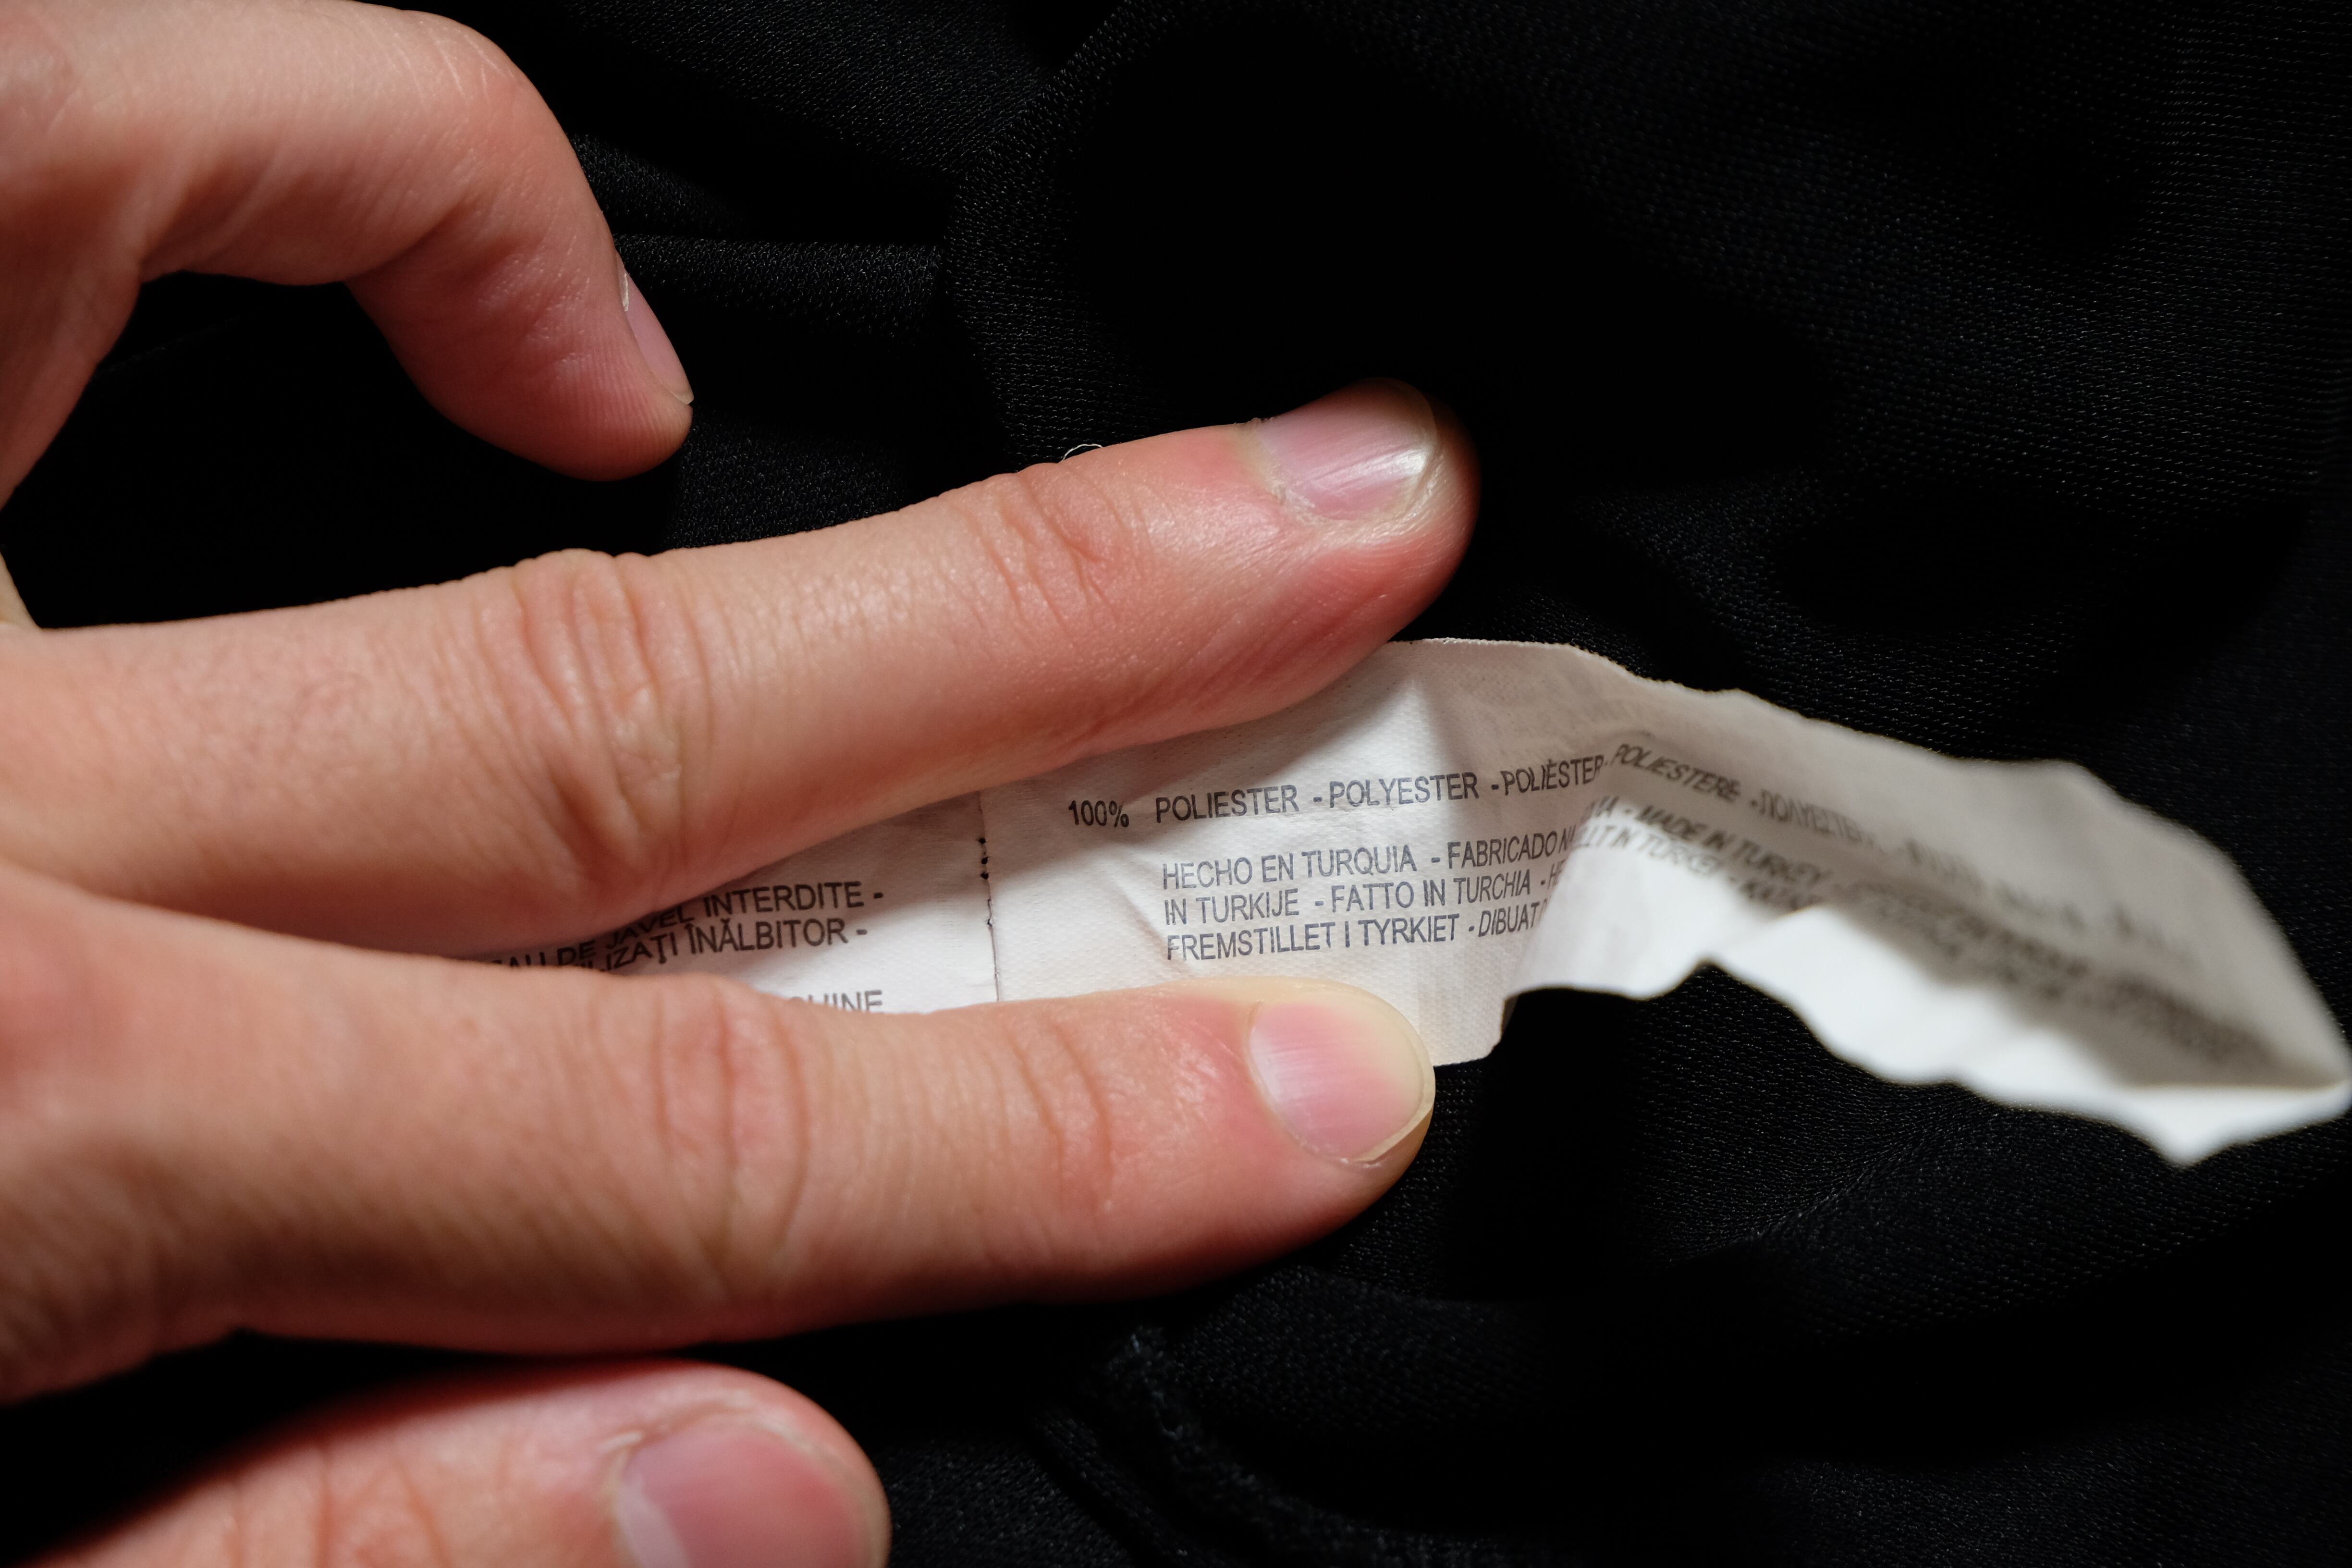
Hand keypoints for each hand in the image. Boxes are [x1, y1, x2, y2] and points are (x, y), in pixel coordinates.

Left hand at [0, 3, 1478, 1560]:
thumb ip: (325, 1563)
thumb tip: (766, 1481)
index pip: (657, 1138)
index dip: (1025, 1140)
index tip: (1314, 1090)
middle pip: (584, 716)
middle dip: (1016, 654)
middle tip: (1336, 520)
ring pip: (167, 231)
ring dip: (496, 247)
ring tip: (672, 390)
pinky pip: (24, 174)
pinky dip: (269, 171)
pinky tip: (436, 345)